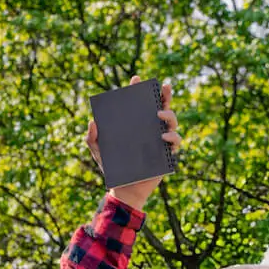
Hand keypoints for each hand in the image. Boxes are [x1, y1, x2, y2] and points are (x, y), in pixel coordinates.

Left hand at [87, 75, 181, 210]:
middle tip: (163, 87)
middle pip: (161, 106)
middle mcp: (150, 128)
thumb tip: (92, 122)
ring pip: (172, 120)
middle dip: (164, 94)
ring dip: (169, 114)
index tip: (136, 79)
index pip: (139, 102)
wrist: (124, 189)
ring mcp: (160, 139)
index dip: (139, 89)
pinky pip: (176, 142)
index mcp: (135, 124)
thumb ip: (92, 138)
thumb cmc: (112, 168)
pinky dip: (173, 137)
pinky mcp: (167, 154)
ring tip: (159, 115)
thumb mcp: (98, 152)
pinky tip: (164, 137)